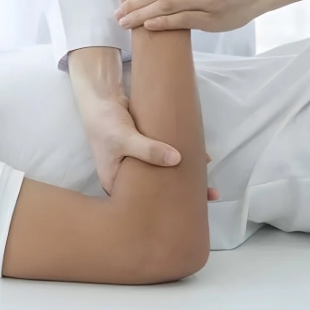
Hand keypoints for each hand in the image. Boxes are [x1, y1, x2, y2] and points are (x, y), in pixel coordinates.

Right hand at [86, 95, 218, 200]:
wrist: (101, 97)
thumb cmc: (104, 123)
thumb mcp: (124, 138)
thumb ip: (148, 149)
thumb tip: (177, 159)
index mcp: (116, 184)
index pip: (141, 204)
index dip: (163, 209)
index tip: (185, 213)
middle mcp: (127, 177)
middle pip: (156, 191)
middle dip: (180, 195)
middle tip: (208, 198)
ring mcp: (138, 163)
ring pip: (163, 174)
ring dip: (183, 176)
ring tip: (208, 183)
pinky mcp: (146, 148)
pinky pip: (166, 157)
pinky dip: (181, 158)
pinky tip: (201, 159)